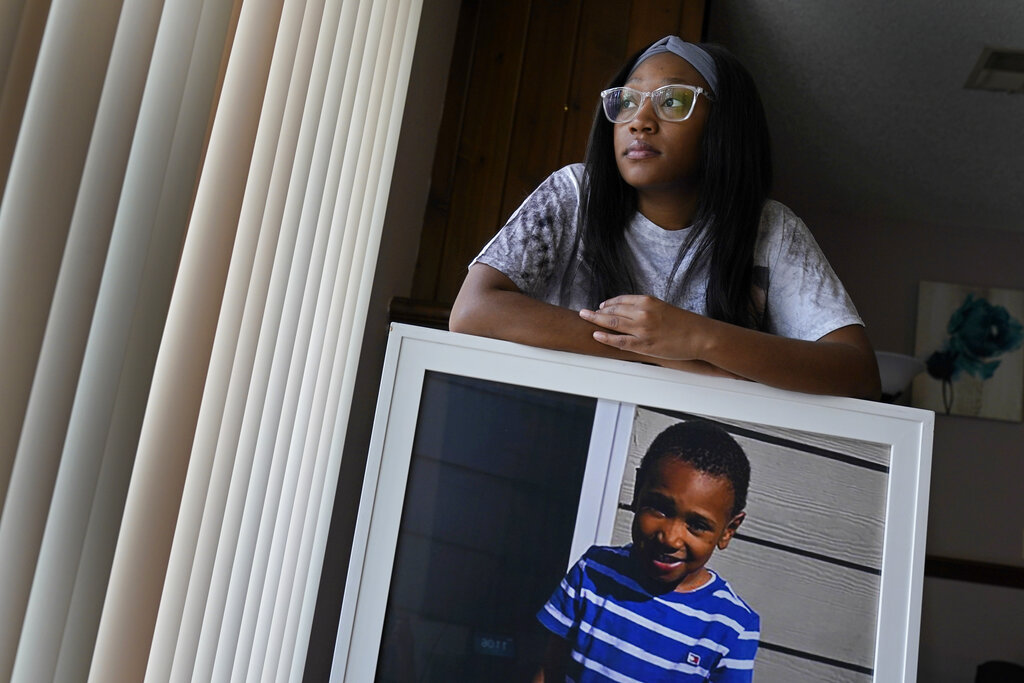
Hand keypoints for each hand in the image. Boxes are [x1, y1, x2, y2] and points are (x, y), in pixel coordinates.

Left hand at [579, 295, 709, 360]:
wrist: (699, 335)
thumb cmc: (684, 323)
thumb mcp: (664, 308)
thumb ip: (647, 309)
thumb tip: (631, 312)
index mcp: (648, 301)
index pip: (621, 300)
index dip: (608, 303)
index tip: (601, 306)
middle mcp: (642, 313)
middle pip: (613, 311)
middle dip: (596, 311)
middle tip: (584, 312)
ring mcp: (642, 329)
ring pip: (613, 323)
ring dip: (597, 321)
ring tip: (586, 319)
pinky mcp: (644, 345)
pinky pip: (620, 341)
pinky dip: (606, 338)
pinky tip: (596, 335)